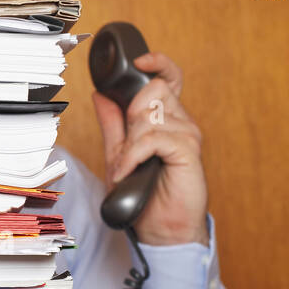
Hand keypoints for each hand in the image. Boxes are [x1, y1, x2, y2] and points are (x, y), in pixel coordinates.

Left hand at [92, 50, 208, 246]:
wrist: (162, 228)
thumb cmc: (144, 194)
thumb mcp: (118, 154)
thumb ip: (112, 124)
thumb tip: (100, 94)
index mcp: (167, 119)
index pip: (169, 77)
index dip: (158, 63)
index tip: (140, 60)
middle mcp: (181, 122)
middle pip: (153, 90)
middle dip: (131, 115)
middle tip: (127, 147)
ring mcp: (187, 134)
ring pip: (151, 113)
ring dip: (130, 140)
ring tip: (127, 165)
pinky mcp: (188, 151)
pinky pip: (153, 138)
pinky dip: (133, 154)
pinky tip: (128, 170)